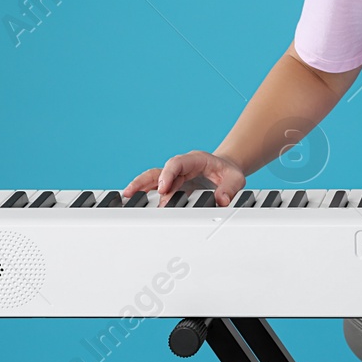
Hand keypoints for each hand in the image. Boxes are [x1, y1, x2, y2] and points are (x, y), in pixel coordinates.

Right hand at [123, 150, 247, 206]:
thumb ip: (230, 188)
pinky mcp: (172, 185)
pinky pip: (155, 187)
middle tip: (133, 192)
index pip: (178, 163)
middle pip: (159, 170)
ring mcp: (175, 176)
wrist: (226, 170)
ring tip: (126, 196)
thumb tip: (221, 200)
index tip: (164, 187)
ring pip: (153, 178)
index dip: (169, 174)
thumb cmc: (228, 172)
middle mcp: (182, 167)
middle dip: (145, 180)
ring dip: (140, 186)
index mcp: (195, 160)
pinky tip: (133, 201)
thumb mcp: (236, 178)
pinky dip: (145, 193)